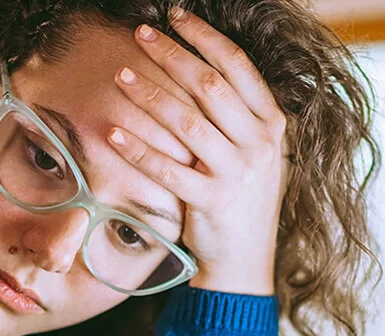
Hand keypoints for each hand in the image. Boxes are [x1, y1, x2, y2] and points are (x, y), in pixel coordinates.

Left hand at [107, 7, 286, 295]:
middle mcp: (259, 145)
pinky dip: (138, 149)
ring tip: (121, 75)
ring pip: (187, 122)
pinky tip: (112, 132)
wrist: (245, 263)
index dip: (204, 37)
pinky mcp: (212, 202)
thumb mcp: (255, 153)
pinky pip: (168, 169)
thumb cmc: (241, 201)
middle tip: (140, 34)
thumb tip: (198, 66)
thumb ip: (237, 115)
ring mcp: (238, 174)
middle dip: (172, 54)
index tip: (175, 17)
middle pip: (210, 85)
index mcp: (272, 125)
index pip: (238, 67)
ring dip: (150, 95)